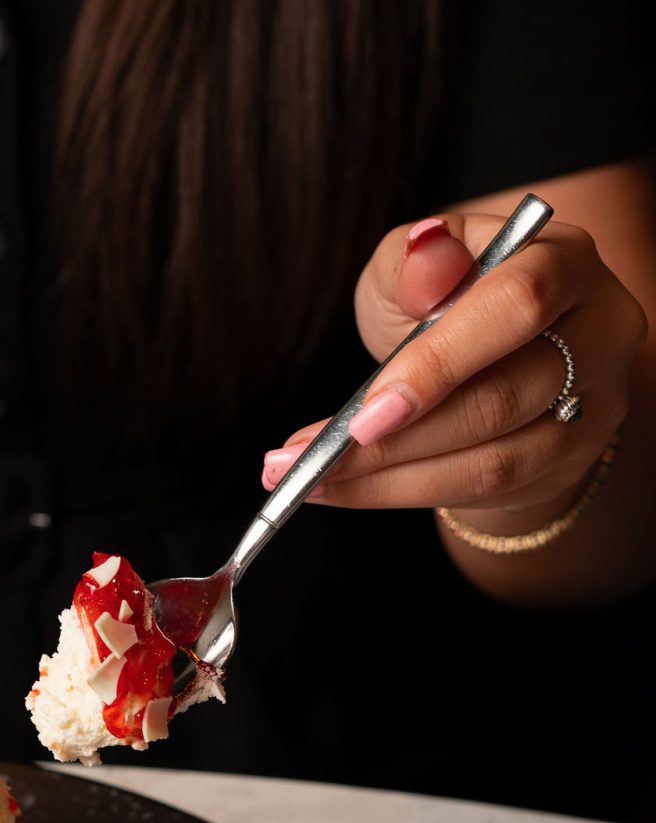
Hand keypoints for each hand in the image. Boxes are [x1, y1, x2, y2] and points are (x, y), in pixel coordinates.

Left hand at [260, 213, 646, 517]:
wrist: (488, 358)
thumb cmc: (445, 302)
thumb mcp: (416, 266)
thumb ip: (415, 260)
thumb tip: (425, 248)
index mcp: (564, 260)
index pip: (516, 307)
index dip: (438, 364)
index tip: (365, 411)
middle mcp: (598, 330)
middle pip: (498, 399)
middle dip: (392, 439)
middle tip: (304, 457)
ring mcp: (591, 403)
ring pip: (490, 459)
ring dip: (386, 477)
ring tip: (311, 480)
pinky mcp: (566, 461)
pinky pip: (479, 491)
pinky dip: (399, 493)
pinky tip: (344, 490)